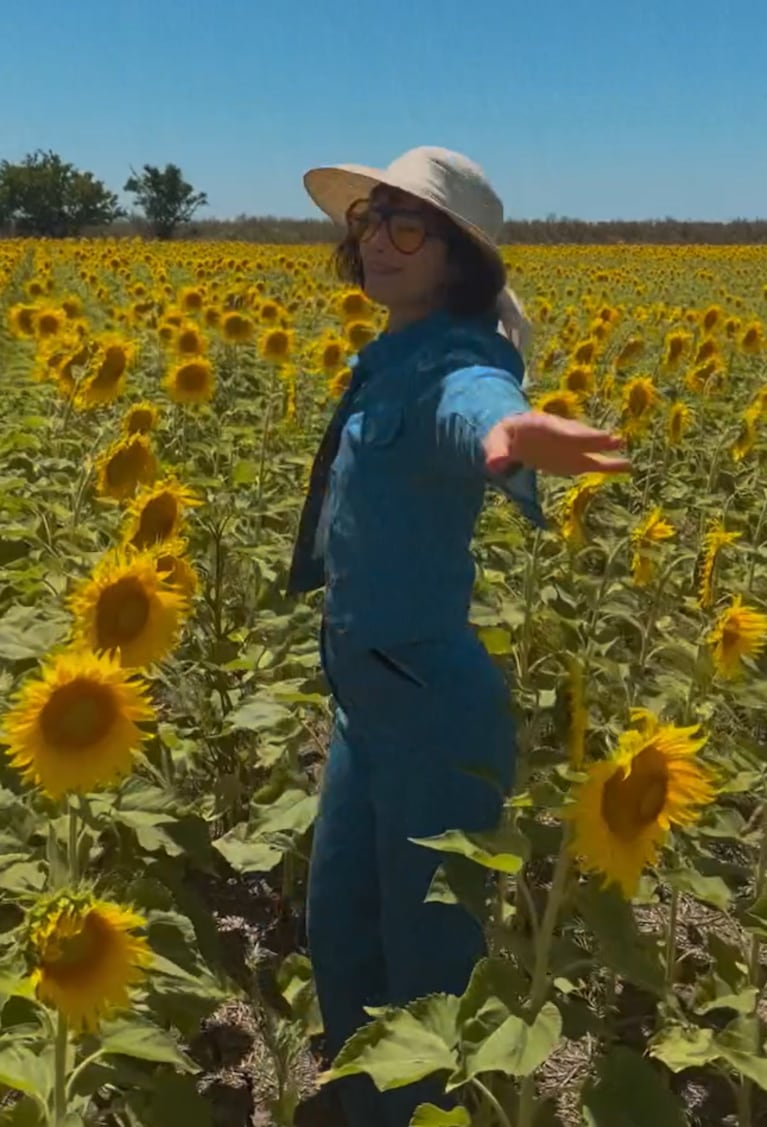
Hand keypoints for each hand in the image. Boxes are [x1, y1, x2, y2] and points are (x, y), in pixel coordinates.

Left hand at [483, 412, 629, 476]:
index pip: (561, 429)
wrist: (512, 435)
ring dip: (605, 451)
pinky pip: (591, 462)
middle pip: (579, 435)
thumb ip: (496, 452)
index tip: (593, 435)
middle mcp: (560, 433)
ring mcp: (569, 446)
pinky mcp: (572, 459)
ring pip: (589, 448)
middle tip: (614, 439)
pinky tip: (625, 467)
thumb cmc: (503, 435)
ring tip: (626, 457)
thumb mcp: (495, 441)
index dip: (577, 434)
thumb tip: (494, 465)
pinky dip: (606, 465)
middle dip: (594, 438)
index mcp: (541, 425)